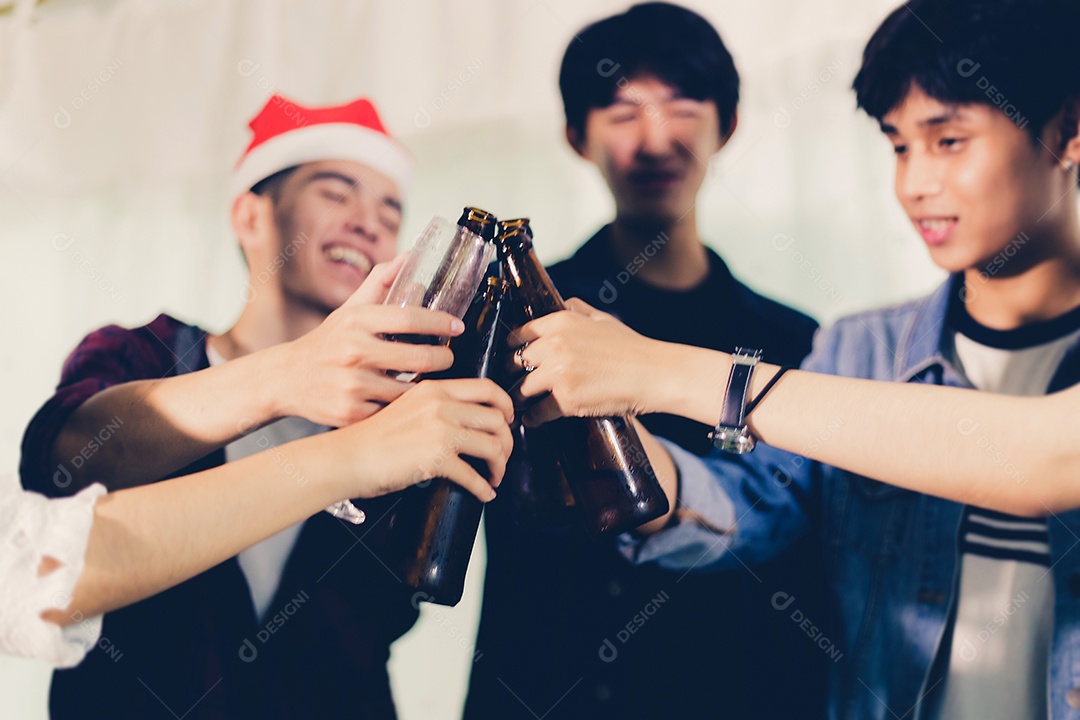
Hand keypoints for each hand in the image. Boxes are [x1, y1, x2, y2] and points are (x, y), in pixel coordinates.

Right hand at [273, 254, 465, 425]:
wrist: (287, 379)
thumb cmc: (327, 342)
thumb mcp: (349, 309)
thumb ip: (380, 282)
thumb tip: (409, 257)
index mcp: (355, 322)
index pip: (408, 318)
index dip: (439, 322)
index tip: (456, 326)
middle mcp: (353, 352)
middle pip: (418, 358)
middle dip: (443, 358)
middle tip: (448, 357)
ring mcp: (352, 385)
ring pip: (410, 389)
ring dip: (425, 384)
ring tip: (430, 378)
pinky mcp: (352, 413)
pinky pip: (393, 410)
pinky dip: (403, 406)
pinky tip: (406, 399)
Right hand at [341, 378, 514, 501]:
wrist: (348, 456)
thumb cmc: (373, 437)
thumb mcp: (408, 406)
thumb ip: (436, 406)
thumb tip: (466, 423)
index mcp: (435, 389)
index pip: (487, 388)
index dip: (506, 405)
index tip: (508, 420)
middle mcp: (441, 406)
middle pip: (496, 419)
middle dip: (507, 441)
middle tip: (502, 455)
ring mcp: (440, 431)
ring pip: (493, 446)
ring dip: (500, 465)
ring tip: (495, 476)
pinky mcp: (436, 459)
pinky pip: (474, 476)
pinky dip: (484, 488)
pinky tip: (484, 493)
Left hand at [511, 298, 668, 425]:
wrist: (653, 374)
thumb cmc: (631, 348)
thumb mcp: (602, 318)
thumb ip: (577, 309)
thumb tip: (560, 305)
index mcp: (561, 322)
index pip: (519, 334)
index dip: (512, 348)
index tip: (511, 358)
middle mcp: (555, 345)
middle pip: (515, 362)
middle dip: (513, 374)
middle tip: (514, 382)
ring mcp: (559, 373)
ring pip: (522, 389)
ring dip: (520, 398)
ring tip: (520, 404)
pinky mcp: (567, 399)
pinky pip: (537, 412)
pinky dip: (534, 418)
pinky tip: (534, 418)